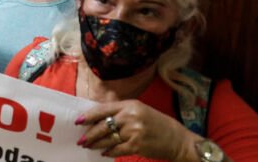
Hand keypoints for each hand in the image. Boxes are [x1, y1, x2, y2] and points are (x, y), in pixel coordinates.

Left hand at [77, 100, 201, 160]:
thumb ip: (121, 111)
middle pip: (103, 126)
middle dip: (90, 134)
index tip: (78, 121)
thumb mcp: (140, 110)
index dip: (89, 116)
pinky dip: (109, 152)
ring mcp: (134, 131)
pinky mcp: (137, 145)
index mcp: (130, 104)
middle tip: (81, 139)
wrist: (178, 140)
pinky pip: (116, 150)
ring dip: (96, 144)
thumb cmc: (158, 124)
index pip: (103, 109)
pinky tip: (104, 153)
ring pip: (107, 139)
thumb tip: (98, 117)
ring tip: (89, 146)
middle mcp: (131, 116)